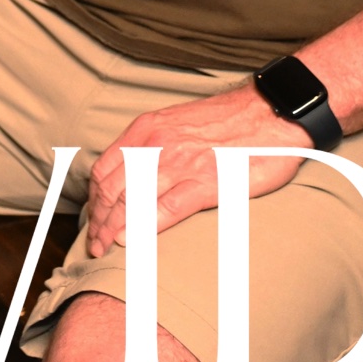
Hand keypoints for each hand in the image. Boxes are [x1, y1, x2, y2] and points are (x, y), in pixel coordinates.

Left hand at [82, 84, 308, 256]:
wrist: (270, 113)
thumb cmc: (227, 121)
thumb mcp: (177, 122)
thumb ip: (152, 144)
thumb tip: (131, 171)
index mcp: (146, 129)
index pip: (104, 169)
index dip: (93, 198)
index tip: (92, 218)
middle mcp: (156, 145)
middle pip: (111, 188)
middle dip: (97, 219)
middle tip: (93, 242)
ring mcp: (180, 164)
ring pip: (132, 200)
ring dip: (112, 228)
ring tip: (103, 248)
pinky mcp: (207, 183)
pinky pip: (166, 208)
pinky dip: (143, 227)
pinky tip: (131, 241)